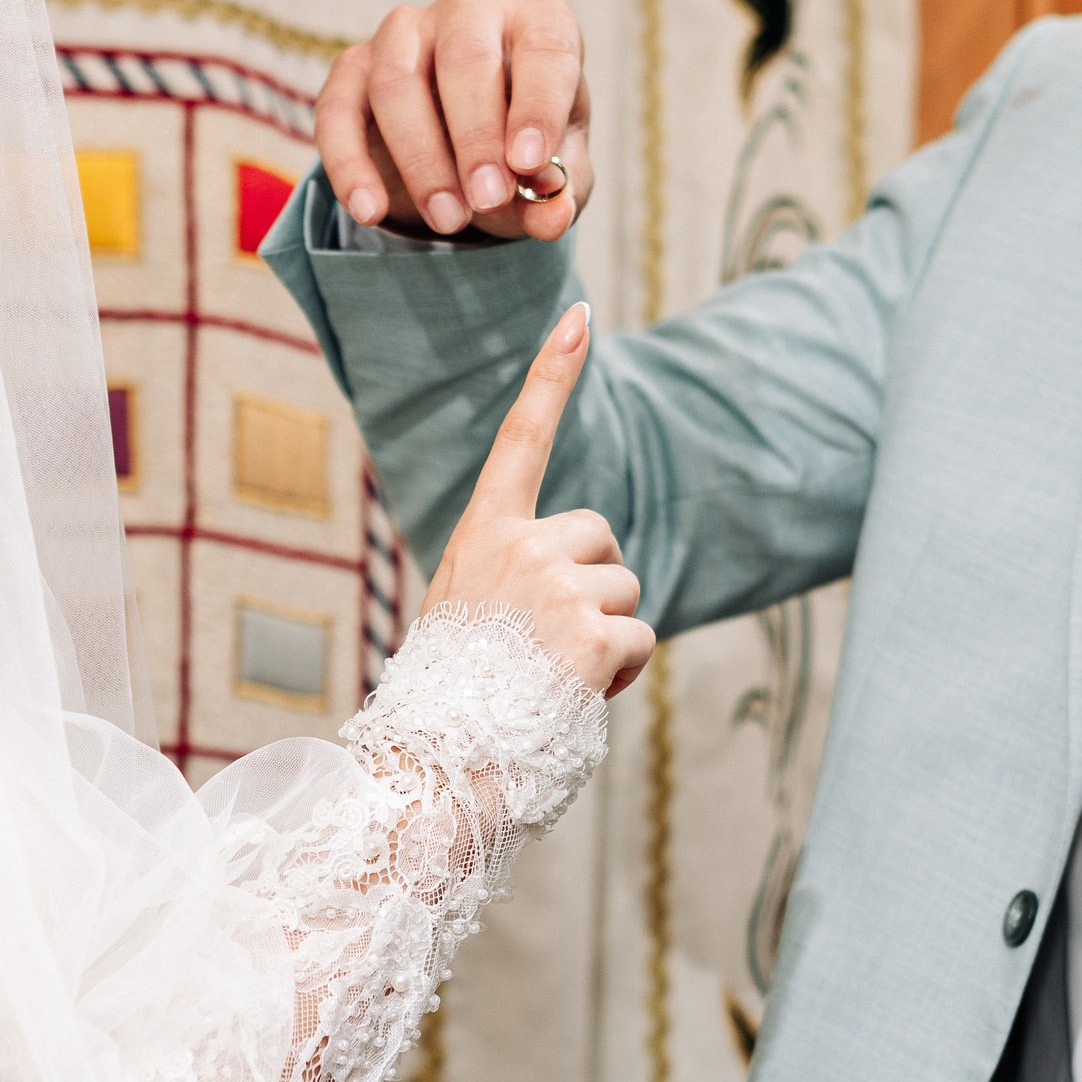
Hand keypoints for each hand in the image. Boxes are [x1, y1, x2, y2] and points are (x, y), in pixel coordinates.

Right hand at [316, 0, 591, 242]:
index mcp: (539, 21)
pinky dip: (350, 165)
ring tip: (448, 219)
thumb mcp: (556, 176)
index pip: (545, 49)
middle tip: (487, 201)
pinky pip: (339, 109)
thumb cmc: (524, 147)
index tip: (530, 164)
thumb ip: (559, 194)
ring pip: (398, 80)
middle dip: (476, 137)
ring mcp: (406, 30)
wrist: (468, 154)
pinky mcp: (354, 65)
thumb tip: (552, 215)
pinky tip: (369, 210)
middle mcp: (471, 8)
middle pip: (466, 58)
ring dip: (421, 158)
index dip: (537, 106)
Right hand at [425, 303, 651, 696]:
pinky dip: (623, 672)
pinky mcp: (593, 631)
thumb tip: (573, 576)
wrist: (441, 764)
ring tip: (554, 676)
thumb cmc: (453, 699)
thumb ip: (511, 574)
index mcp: (482, 535)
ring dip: (608, 637)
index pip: (521, 440)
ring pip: (627, 591)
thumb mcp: (465, 611)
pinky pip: (641, 640)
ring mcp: (557, 585)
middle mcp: (519, 545)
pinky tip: (578, 693)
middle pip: (603, 540)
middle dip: (596, 590)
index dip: (551, 376)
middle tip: (546, 647)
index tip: (580, 317)